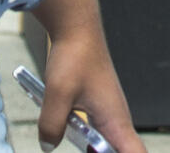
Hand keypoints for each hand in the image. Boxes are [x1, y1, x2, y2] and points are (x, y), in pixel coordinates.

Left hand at [38, 21, 144, 152]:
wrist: (77, 29)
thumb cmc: (74, 57)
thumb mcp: (56, 95)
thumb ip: (51, 126)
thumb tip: (48, 146)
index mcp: (115, 119)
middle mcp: (116, 119)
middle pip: (121, 152)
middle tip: (84, 147)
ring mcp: (107, 114)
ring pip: (106, 144)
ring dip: (94, 150)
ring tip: (79, 143)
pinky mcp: (96, 109)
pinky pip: (96, 134)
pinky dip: (87, 143)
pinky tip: (67, 137)